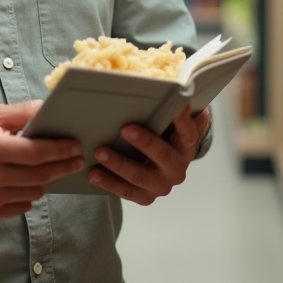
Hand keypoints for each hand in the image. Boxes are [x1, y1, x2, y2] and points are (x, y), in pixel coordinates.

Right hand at [0, 101, 84, 218]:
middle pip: (39, 176)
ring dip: (46, 181)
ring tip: (49, 169)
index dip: (60, 150)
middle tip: (77, 160)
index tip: (75, 146)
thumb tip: (47, 107)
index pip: (36, 152)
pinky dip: (30, 195)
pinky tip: (27, 182)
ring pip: (34, 192)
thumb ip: (21, 112)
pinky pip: (22, 206)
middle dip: (63, 167)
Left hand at [89, 106, 211, 205]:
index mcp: (185, 147)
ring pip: (140, 176)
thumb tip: (172, 86)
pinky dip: (109, 183)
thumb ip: (173, 106)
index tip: (178, 107)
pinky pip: (126, 192)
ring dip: (118, 164)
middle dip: (144, 142)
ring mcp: (161, 185)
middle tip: (125, 129)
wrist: (165, 164)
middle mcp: (176, 168)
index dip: (182, 121)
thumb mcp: (172, 120)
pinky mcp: (145, 196)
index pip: (188, 133)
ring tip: (99, 152)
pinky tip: (94, 174)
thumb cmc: (164, 135)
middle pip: (162, 156)